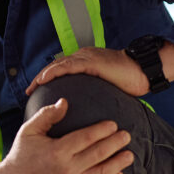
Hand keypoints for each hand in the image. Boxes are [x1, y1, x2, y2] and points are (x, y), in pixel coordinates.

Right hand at [0, 97, 134, 173]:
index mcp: (57, 151)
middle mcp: (66, 170)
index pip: (87, 138)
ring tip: (129, 155)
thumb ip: (47, 115)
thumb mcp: (28, 132)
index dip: (102, 130)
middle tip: (127, 135)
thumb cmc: (20, 156)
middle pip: (98, 154)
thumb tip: (65, 101)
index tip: (113, 124)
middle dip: (115, 144)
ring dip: (118, 164)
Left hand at [24, 43, 173, 97]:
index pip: (62, 69)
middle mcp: (84, 57)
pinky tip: (45, 80)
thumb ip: (97, 96)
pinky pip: (68, 66)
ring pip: (58, 64)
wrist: (144, 72)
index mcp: (86, 62)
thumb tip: (91, 116)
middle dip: (40, 78)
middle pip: (56, 66)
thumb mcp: (108, 90)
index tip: (37, 92)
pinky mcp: (91, 61)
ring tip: (33, 86)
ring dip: (43, 75)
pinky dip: (54, 72)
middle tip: (29, 91)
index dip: (48, 78)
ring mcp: (87, 58)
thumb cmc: (130, 82)